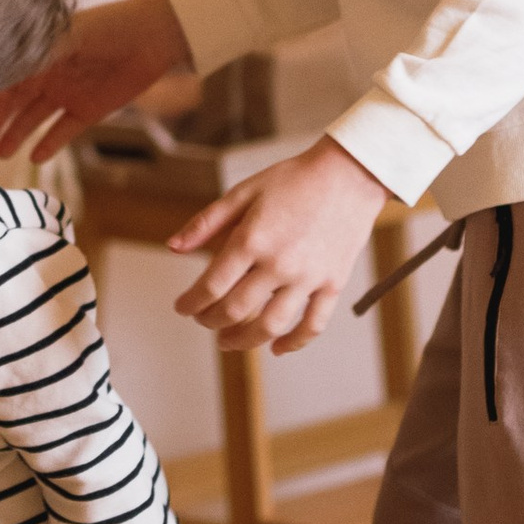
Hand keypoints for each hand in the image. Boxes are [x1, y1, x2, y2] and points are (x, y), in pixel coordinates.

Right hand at [0, 0, 191, 165]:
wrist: (150, 37)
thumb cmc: (106, 28)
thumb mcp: (66, 37)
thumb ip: (33, 56)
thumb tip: (0, 69)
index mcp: (39, 53)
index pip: (6, 76)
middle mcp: (49, 74)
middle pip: (16, 101)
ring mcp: (68, 93)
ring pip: (35, 118)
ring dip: (17, 134)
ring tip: (1, 153)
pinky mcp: (88, 110)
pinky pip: (63, 130)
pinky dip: (50, 144)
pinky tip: (35, 158)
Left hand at [169, 137, 388, 352]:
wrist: (349, 174)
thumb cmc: (294, 179)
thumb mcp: (244, 192)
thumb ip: (206, 222)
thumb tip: (173, 248)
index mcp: (252, 239)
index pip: (211, 286)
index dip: (191, 303)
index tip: (182, 308)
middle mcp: (279, 263)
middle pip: (236, 310)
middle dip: (211, 321)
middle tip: (203, 320)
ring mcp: (308, 277)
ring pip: (271, 325)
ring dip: (244, 340)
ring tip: (228, 341)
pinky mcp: (333, 284)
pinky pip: (313, 324)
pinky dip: (294, 342)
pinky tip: (277, 348)